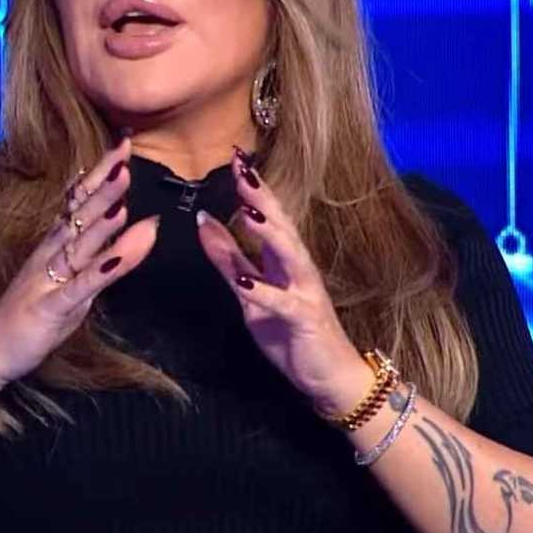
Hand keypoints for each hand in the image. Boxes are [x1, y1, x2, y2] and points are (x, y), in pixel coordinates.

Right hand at [0, 135, 159, 387]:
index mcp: (56, 245)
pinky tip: (116, 258)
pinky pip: (79, 288)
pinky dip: (98, 271)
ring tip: (123, 195)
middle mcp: (51, 255)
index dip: (102, 173)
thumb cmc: (34, 311)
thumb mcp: (74, 280)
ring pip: (79, 245)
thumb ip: (102, 252)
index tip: (124, 143)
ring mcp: (50, 280)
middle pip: (80, 214)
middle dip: (105, 185)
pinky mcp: (52, 308)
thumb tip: (131, 223)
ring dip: (102, 219)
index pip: (80, 201)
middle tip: (126, 155)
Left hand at [194, 149, 368, 412]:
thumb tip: (202, 221)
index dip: (251, 186)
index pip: (267, 214)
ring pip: (288, 254)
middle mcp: (297, 268)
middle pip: (280, 224)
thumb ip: (228, 259)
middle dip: (261, 195)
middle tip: (242, 166)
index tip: (235, 155)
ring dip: (269, 231)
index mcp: (283, 259)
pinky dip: (263, 291)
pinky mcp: (305, 319)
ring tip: (248, 209)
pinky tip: (244, 282)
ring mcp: (304, 292)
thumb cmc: (291, 333)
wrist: (330, 377)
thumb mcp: (250, 293)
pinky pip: (281, 303)